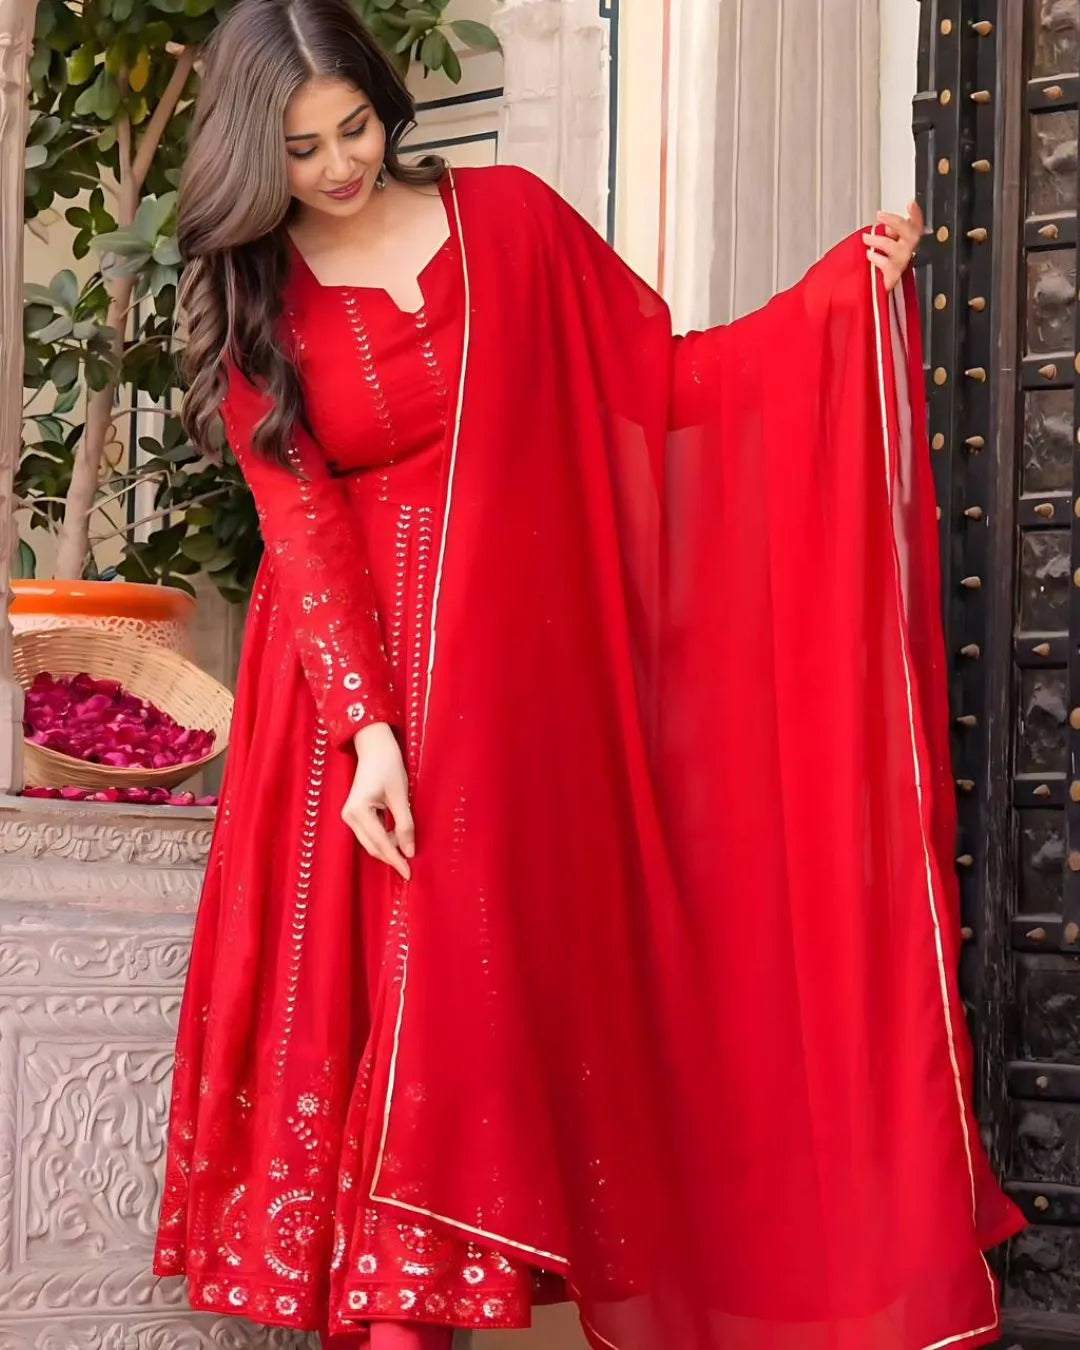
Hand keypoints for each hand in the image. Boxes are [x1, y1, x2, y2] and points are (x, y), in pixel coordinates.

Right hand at [343, 722, 414, 880]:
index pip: (380, 843)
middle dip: (392, 856)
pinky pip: (370, 833)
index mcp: (358, 811)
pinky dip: (384, 838)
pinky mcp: (354, 812)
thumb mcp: (401, 796)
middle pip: (372, 847)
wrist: (375, 746)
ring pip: (371, 841)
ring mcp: (349, 814)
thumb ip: (405, 825)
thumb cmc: (389, 766)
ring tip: (407, 847)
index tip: (409, 873)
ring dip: (388, 847)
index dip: (396, 860)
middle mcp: (349, 816)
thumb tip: (409, 851)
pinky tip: (397, 837)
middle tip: (411, 866)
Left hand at [863, 200, 924, 292]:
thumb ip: (888, 233)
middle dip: (896, 222)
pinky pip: (887, 265)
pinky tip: (870, 256)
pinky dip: (877, 258)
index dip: (916, 214)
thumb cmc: (882, 264)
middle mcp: (907, 251)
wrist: (878, 289)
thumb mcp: (886, 244)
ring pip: (897, 248)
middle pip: (911, 233)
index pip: (916, 225)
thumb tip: (886, 225)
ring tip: (866, 238)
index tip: (911, 203)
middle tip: (880, 215)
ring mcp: (901, 263)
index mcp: (907, 241)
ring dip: (880, 240)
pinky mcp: (892, 276)